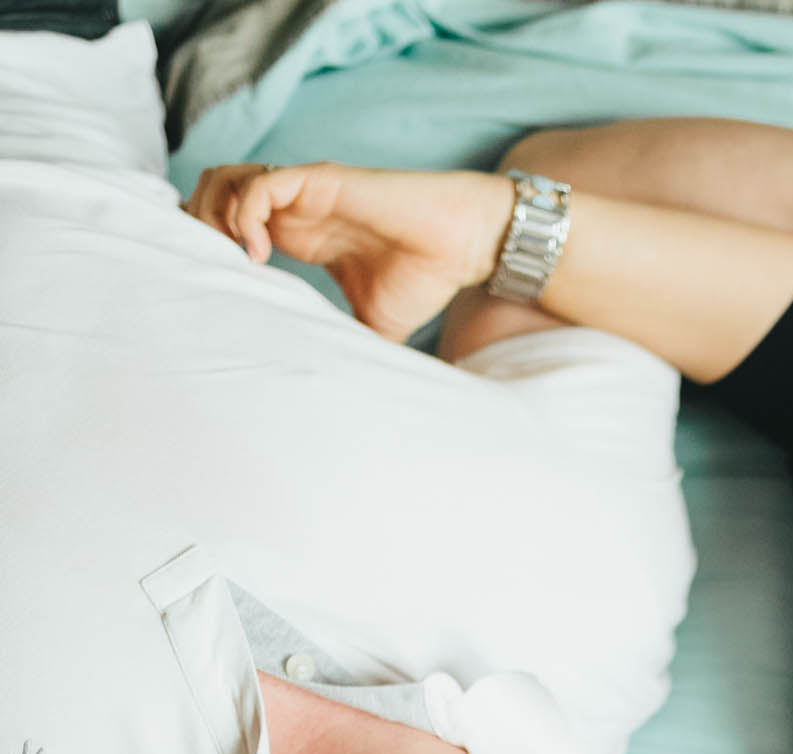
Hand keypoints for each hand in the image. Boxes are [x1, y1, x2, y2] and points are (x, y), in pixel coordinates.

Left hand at [184, 160, 513, 341]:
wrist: (459, 247)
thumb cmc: (422, 281)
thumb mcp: (372, 330)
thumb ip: (344, 348)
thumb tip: (331, 399)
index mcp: (299, 235)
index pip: (228, 225)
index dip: (210, 250)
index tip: (215, 290)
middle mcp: (294, 208)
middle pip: (213, 196)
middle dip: (197, 229)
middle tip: (209, 272)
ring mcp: (303, 192)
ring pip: (227, 180)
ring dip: (213, 216)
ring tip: (229, 260)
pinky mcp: (319, 181)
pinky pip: (262, 184)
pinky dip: (245, 214)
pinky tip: (257, 253)